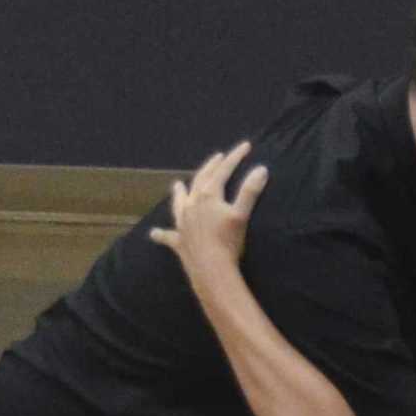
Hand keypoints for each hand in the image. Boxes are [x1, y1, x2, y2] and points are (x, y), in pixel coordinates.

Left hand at [150, 142, 266, 273]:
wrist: (211, 270)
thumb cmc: (228, 242)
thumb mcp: (241, 215)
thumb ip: (250, 191)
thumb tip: (261, 169)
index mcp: (207, 196)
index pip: (223, 171)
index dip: (235, 157)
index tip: (245, 146)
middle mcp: (191, 205)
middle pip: (200, 180)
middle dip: (210, 167)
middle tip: (218, 157)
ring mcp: (182, 223)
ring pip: (179, 202)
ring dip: (179, 193)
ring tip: (176, 185)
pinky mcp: (178, 241)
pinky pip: (167, 236)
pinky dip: (161, 234)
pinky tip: (154, 233)